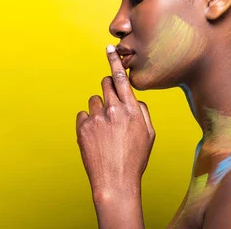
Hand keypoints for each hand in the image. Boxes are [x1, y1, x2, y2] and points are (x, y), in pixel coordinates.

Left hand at [76, 45, 155, 199]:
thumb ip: (142, 112)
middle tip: (110, 104)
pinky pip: (83, 115)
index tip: (109, 48)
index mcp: (132, 110)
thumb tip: (134, 99)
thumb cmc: (135, 159)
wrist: (115, 182)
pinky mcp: (82, 128)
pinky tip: (95, 137)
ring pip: (93, 100)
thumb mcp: (149, 134)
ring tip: (104, 130)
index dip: (115, 61)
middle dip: (107, 88)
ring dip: (98, 109)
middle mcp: (113, 110)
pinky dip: (88, 123)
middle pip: (105, 83)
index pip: (121, 78)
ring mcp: (96, 118)